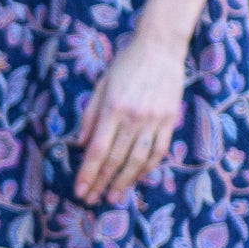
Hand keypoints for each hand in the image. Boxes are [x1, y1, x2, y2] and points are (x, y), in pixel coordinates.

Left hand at [73, 24, 187, 206]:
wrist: (160, 47)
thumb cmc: (125, 64)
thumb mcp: (100, 85)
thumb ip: (90, 116)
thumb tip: (81, 145)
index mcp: (113, 108)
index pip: (98, 150)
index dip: (88, 173)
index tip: (80, 190)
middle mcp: (133, 118)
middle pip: (116, 159)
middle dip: (101, 182)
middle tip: (91, 199)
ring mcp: (154, 121)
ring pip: (138, 161)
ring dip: (124, 181)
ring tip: (113, 196)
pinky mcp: (169, 121)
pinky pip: (158, 151)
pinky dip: (147, 167)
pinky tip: (137, 177)